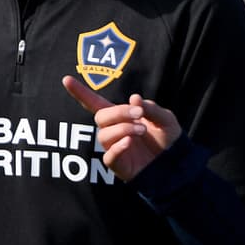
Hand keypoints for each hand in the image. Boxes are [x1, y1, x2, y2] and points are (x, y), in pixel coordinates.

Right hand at [61, 76, 183, 180]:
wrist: (178, 164)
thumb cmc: (168, 140)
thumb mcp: (165, 118)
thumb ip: (151, 108)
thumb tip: (134, 98)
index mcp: (122, 117)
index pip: (96, 103)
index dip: (81, 92)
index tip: (66, 79)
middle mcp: (114, 131)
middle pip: (101, 116)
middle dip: (119, 112)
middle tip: (139, 113)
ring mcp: (114, 147)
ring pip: (104, 135)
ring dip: (123, 128)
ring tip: (142, 130)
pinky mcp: (118, 165)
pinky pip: (109, 156)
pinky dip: (118, 147)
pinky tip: (130, 142)